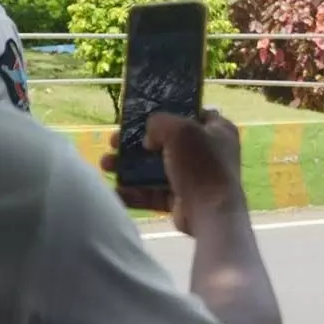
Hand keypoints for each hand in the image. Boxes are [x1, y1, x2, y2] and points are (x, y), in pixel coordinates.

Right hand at [101, 109, 241, 234]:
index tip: (144, 114)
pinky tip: (114, 189)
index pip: (192, 113)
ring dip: (129, 167)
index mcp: (217, 130)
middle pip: (167, 142)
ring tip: (105, 164)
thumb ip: (160, 123)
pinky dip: (134, 192)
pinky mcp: (181, 200)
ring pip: (156, 169)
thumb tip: (149, 138)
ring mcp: (194, 177)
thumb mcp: (180, 130)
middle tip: (114, 141)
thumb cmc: (200, 164)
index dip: (169, 111)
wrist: (210, 212)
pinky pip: (154, 193)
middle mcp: (208, 152)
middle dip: (137, 143)